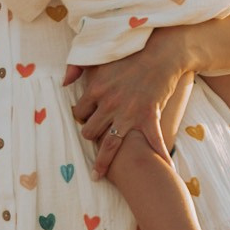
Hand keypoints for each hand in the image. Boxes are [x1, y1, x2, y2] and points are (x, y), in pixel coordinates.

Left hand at [65, 31, 191, 174]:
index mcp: (95, 90)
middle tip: (93, 140)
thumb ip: (77, 67)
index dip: (82, 117)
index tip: (85, 120)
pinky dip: (160, 157)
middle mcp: (109, 105)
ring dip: (103, 161)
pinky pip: (153, 142)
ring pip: (110, 144)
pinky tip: (165, 170)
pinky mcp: (149, 117)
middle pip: (90, 131)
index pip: (79, 112)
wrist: (161, 54)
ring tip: (98, 175)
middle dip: (90, 136)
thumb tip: (64, 83)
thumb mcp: (99, 58)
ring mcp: (129, 114)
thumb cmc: (130, 54)